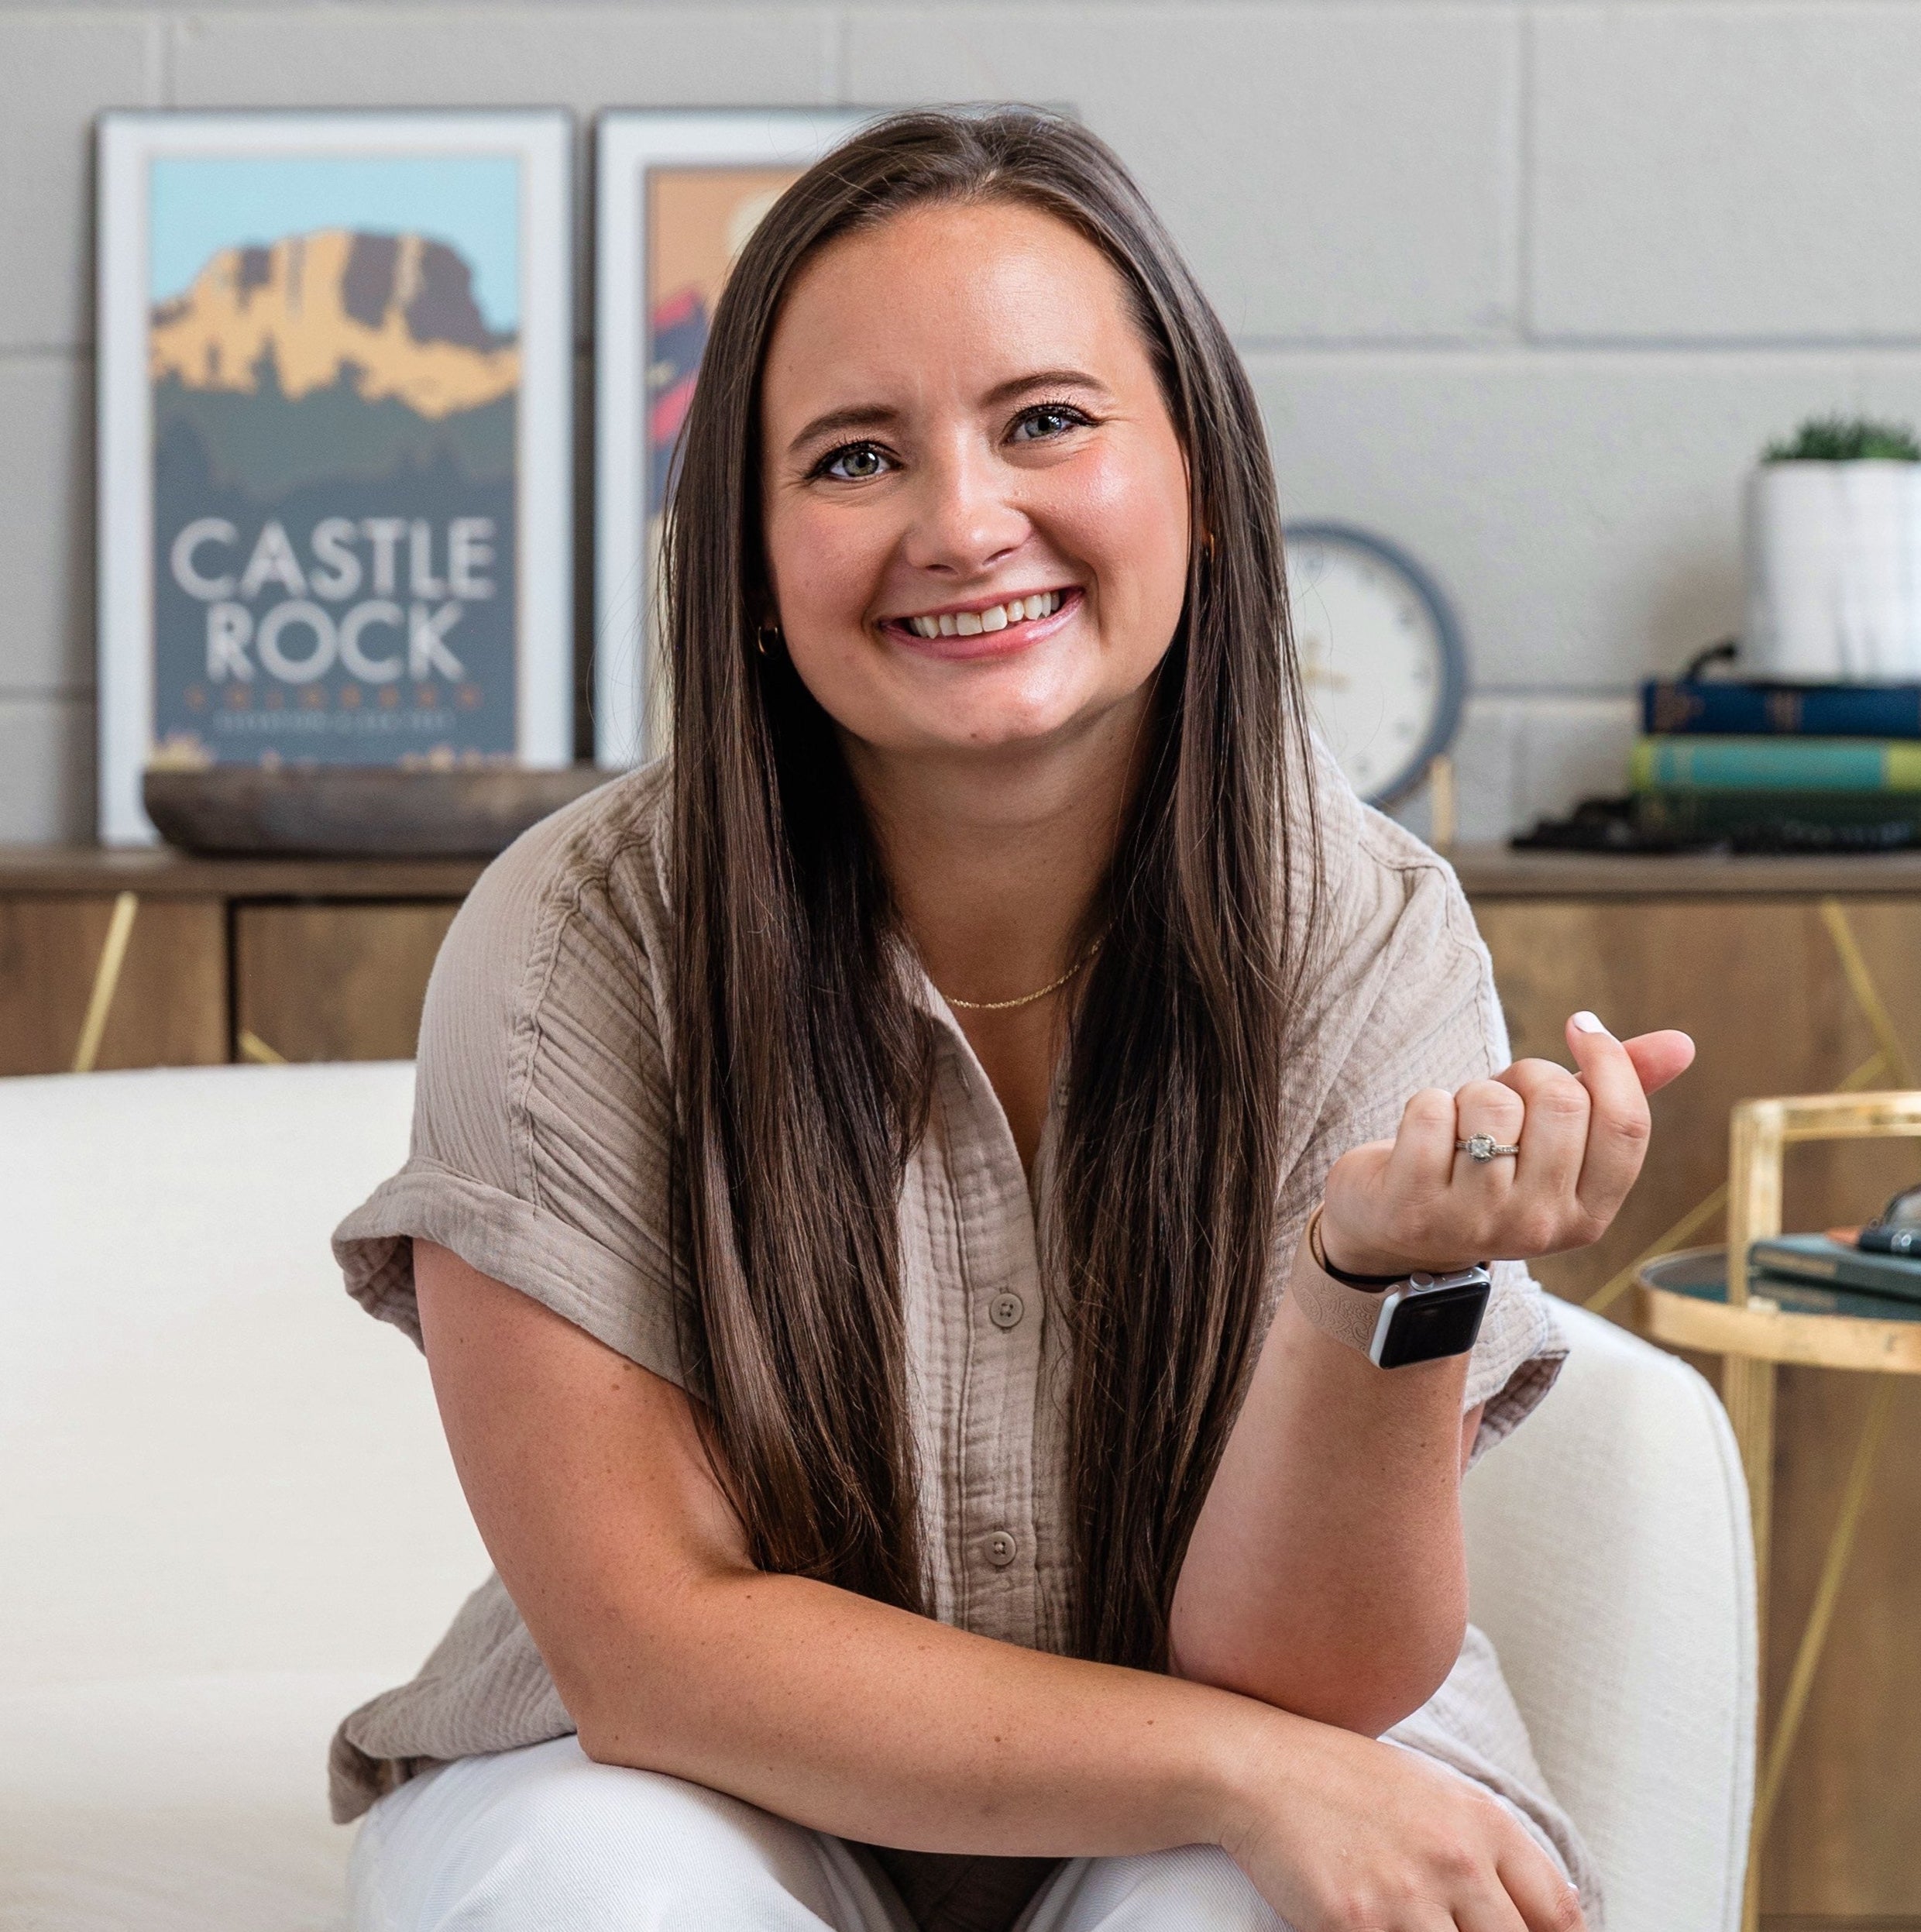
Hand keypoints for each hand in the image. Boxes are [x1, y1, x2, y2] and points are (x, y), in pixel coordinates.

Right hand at [1223, 1712, 1584, 1931]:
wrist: (1259, 1767)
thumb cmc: (1346, 1782)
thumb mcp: (1433, 1794)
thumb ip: (1489, 1849)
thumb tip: (1551, 1913)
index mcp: (1483, 1822)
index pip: (1560, 1916)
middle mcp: (1455, 1859)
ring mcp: (1407, 1896)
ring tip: (1412, 1929)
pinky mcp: (1357, 1926)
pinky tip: (1378, 1931)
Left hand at [1318, 1012, 1694, 1276]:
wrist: (1392, 1230)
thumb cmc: (1485, 1166)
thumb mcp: (1553, 1136)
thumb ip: (1615, 1093)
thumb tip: (1683, 1043)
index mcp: (1589, 1214)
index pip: (1627, 1124)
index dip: (1608, 1060)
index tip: (1581, 1028)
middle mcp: (1539, 1227)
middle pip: (1560, 1101)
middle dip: (1526, 1075)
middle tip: (1502, 1100)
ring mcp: (1475, 1222)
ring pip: (1492, 1103)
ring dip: (1470, 1095)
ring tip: (1459, 1130)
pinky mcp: (1413, 1206)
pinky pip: (1430, 1109)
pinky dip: (1424, 1105)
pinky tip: (1420, 1142)